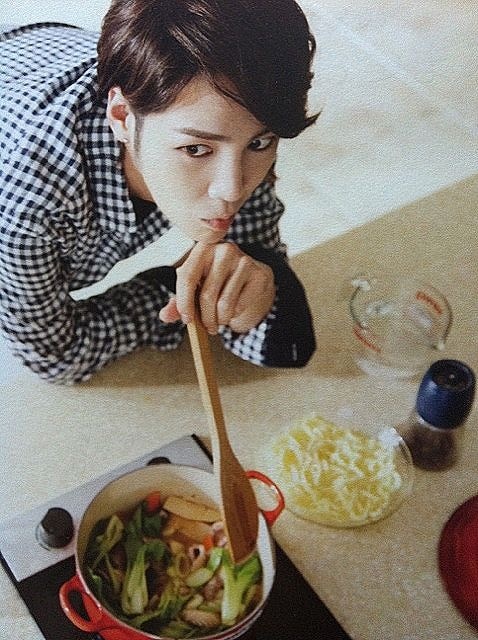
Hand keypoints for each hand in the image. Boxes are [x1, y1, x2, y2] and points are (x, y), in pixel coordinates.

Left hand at [159, 241, 274, 333]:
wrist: (249, 277)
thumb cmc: (216, 281)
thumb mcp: (195, 288)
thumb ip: (178, 301)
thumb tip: (165, 315)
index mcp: (203, 248)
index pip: (187, 276)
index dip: (184, 302)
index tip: (186, 320)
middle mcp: (224, 249)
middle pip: (207, 295)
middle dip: (205, 318)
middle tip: (208, 328)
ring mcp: (244, 261)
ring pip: (225, 304)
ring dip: (220, 320)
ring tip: (220, 320)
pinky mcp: (259, 275)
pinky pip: (241, 305)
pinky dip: (235, 315)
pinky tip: (234, 311)